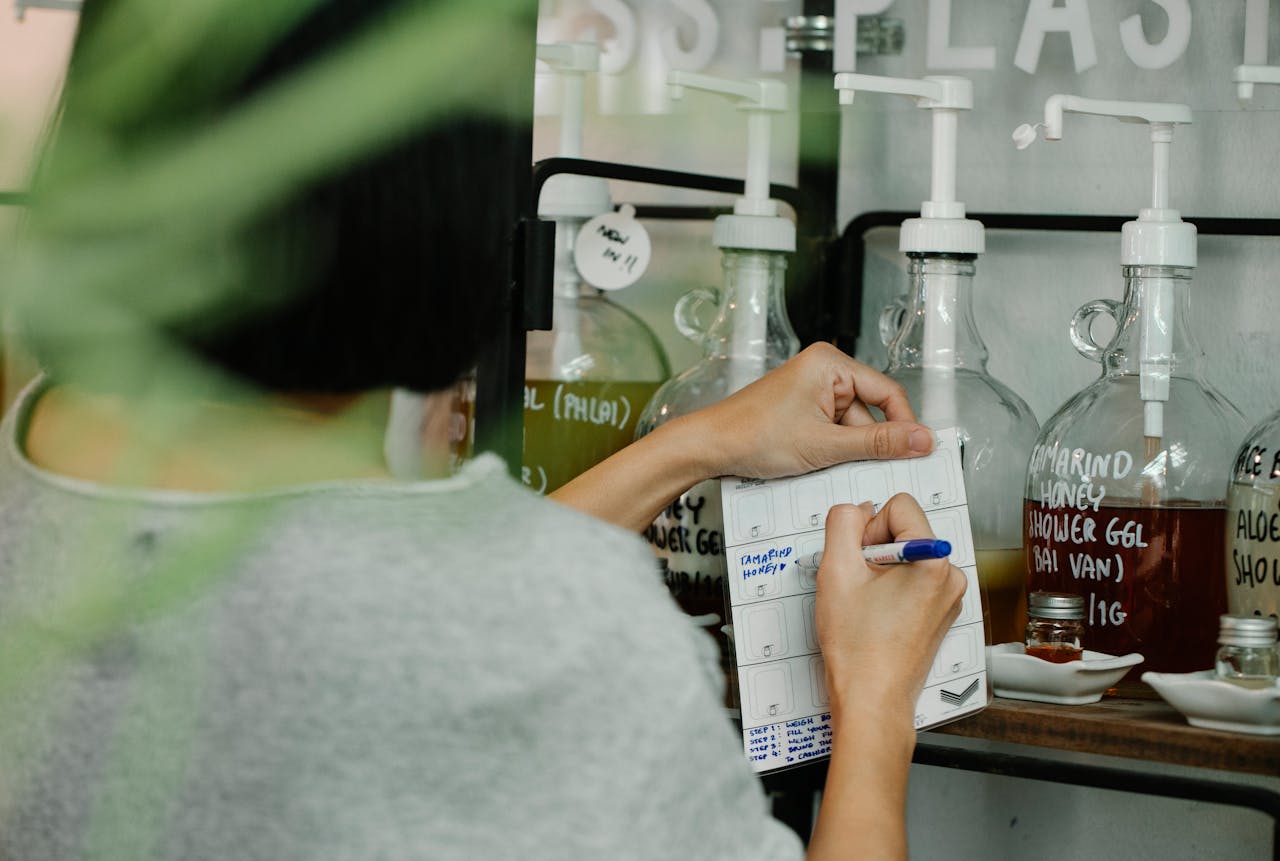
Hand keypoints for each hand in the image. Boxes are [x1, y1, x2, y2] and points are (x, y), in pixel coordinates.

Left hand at [675, 343, 933, 480]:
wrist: (709, 447)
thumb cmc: (752, 435)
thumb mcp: (825, 445)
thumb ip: (878, 444)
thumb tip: (922, 440)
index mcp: (830, 364)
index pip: (888, 392)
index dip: (904, 425)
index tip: (917, 452)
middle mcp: (822, 372)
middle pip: (869, 413)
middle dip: (866, 444)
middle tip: (865, 470)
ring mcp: (810, 392)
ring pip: (849, 428)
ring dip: (845, 452)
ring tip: (823, 466)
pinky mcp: (800, 411)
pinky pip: (830, 432)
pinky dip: (829, 452)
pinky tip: (815, 465)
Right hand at [815, 494, 966, 722]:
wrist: (872, 698)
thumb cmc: (858, 647)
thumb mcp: (836, 571)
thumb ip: (842, 523)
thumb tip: (856, 510)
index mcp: (934, 560)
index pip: (898, 506)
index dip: (868, 528)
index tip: (859, 561)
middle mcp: (951, 576)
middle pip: (905, 529)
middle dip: (875, 550)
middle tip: (860, 586)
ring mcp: (950, 597)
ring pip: (907, 554)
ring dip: (882, 570)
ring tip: (868, 603)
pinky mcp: (942, 612)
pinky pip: (914, 578)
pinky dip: (892, 588)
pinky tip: (878, 614)